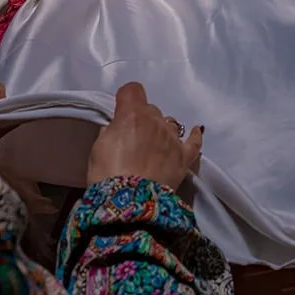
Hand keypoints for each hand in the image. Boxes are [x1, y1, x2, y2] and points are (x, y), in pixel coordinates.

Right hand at [87, 82, 202, 187]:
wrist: (130, 203)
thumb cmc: (107, 176)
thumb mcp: (98, 149)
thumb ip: (110, 132)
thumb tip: (116, 127)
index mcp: (132, 115)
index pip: (132, 90)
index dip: (126, 98)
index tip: (120, 109)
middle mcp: (156, 121)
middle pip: (151, 110)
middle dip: (142, 119)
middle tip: (132, 138)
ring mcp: (173, 139)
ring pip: (170, 123)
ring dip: (161, 129)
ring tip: (152, 144)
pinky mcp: (184, 157)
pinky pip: (194, 142)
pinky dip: (195, 135)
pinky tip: (196, 130)